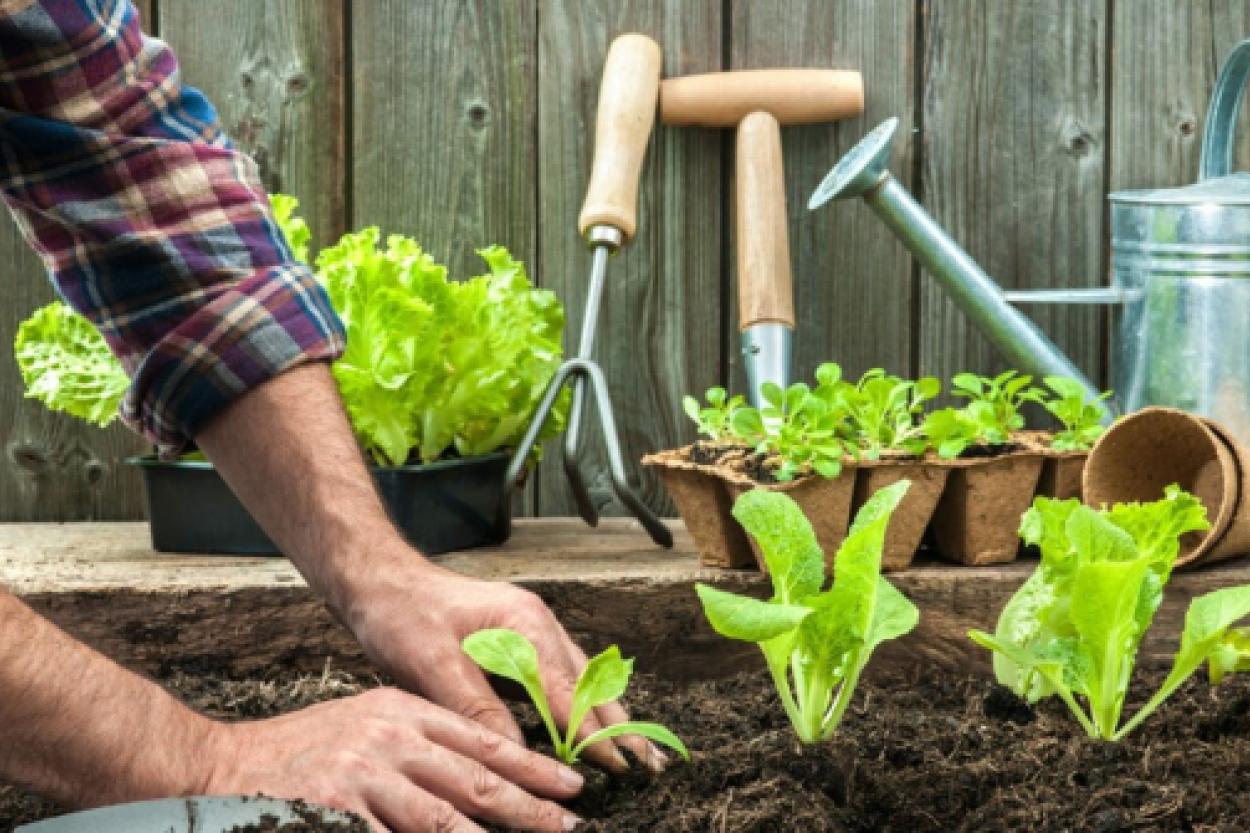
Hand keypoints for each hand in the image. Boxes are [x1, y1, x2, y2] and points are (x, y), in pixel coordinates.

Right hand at [203, 686, 583, 831]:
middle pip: (474, 783)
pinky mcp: (337, 811)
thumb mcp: (366, 726)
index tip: (573, 784)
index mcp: (401, 712)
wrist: (220, 766)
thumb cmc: (301, 752)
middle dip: (531, 809)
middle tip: (573, 826)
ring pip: (443, 822)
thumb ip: (419, 745)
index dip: (532, 767)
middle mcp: (388, 740)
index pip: (481, 741)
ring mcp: (362, 778)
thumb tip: (475, 778)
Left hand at [344, 557, 665, 773]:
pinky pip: (563, 677)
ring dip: (607, 717)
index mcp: (524, 623)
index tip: (618, 767)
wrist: (380, 580)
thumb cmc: (402, 614)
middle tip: (650, 766)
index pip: (568, 691)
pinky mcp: (521, 641)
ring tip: (636, 753)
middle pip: (590, 683)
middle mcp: (538, 624)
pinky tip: (593, 726)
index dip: (593, 733)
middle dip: (620, 725)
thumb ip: (477, 708)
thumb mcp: (432, 665)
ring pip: (582, 680)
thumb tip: (515, 754)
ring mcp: (533, 630)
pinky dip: (583, 705)